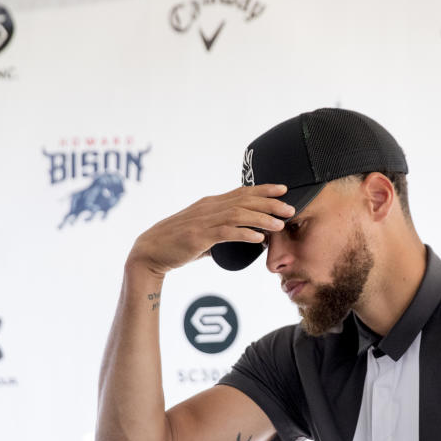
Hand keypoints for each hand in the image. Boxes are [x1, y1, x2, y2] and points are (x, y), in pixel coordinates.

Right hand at [127, 183, 293, 276]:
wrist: (150, 251)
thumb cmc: (177, 243)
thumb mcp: (203, 231)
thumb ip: (223, 230)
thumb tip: (246, 236)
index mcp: (210, 204)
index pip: (242, 192)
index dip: (263, 189)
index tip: (283, 189)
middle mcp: (208, 208)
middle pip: (244, 200)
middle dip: (269, 203)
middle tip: (290, 208)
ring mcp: (203, 221)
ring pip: (238, 215)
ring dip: (261, 219)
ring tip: (279, 225)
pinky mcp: (198, 236)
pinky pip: (226, 233)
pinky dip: (244, 234)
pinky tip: (258, 238)